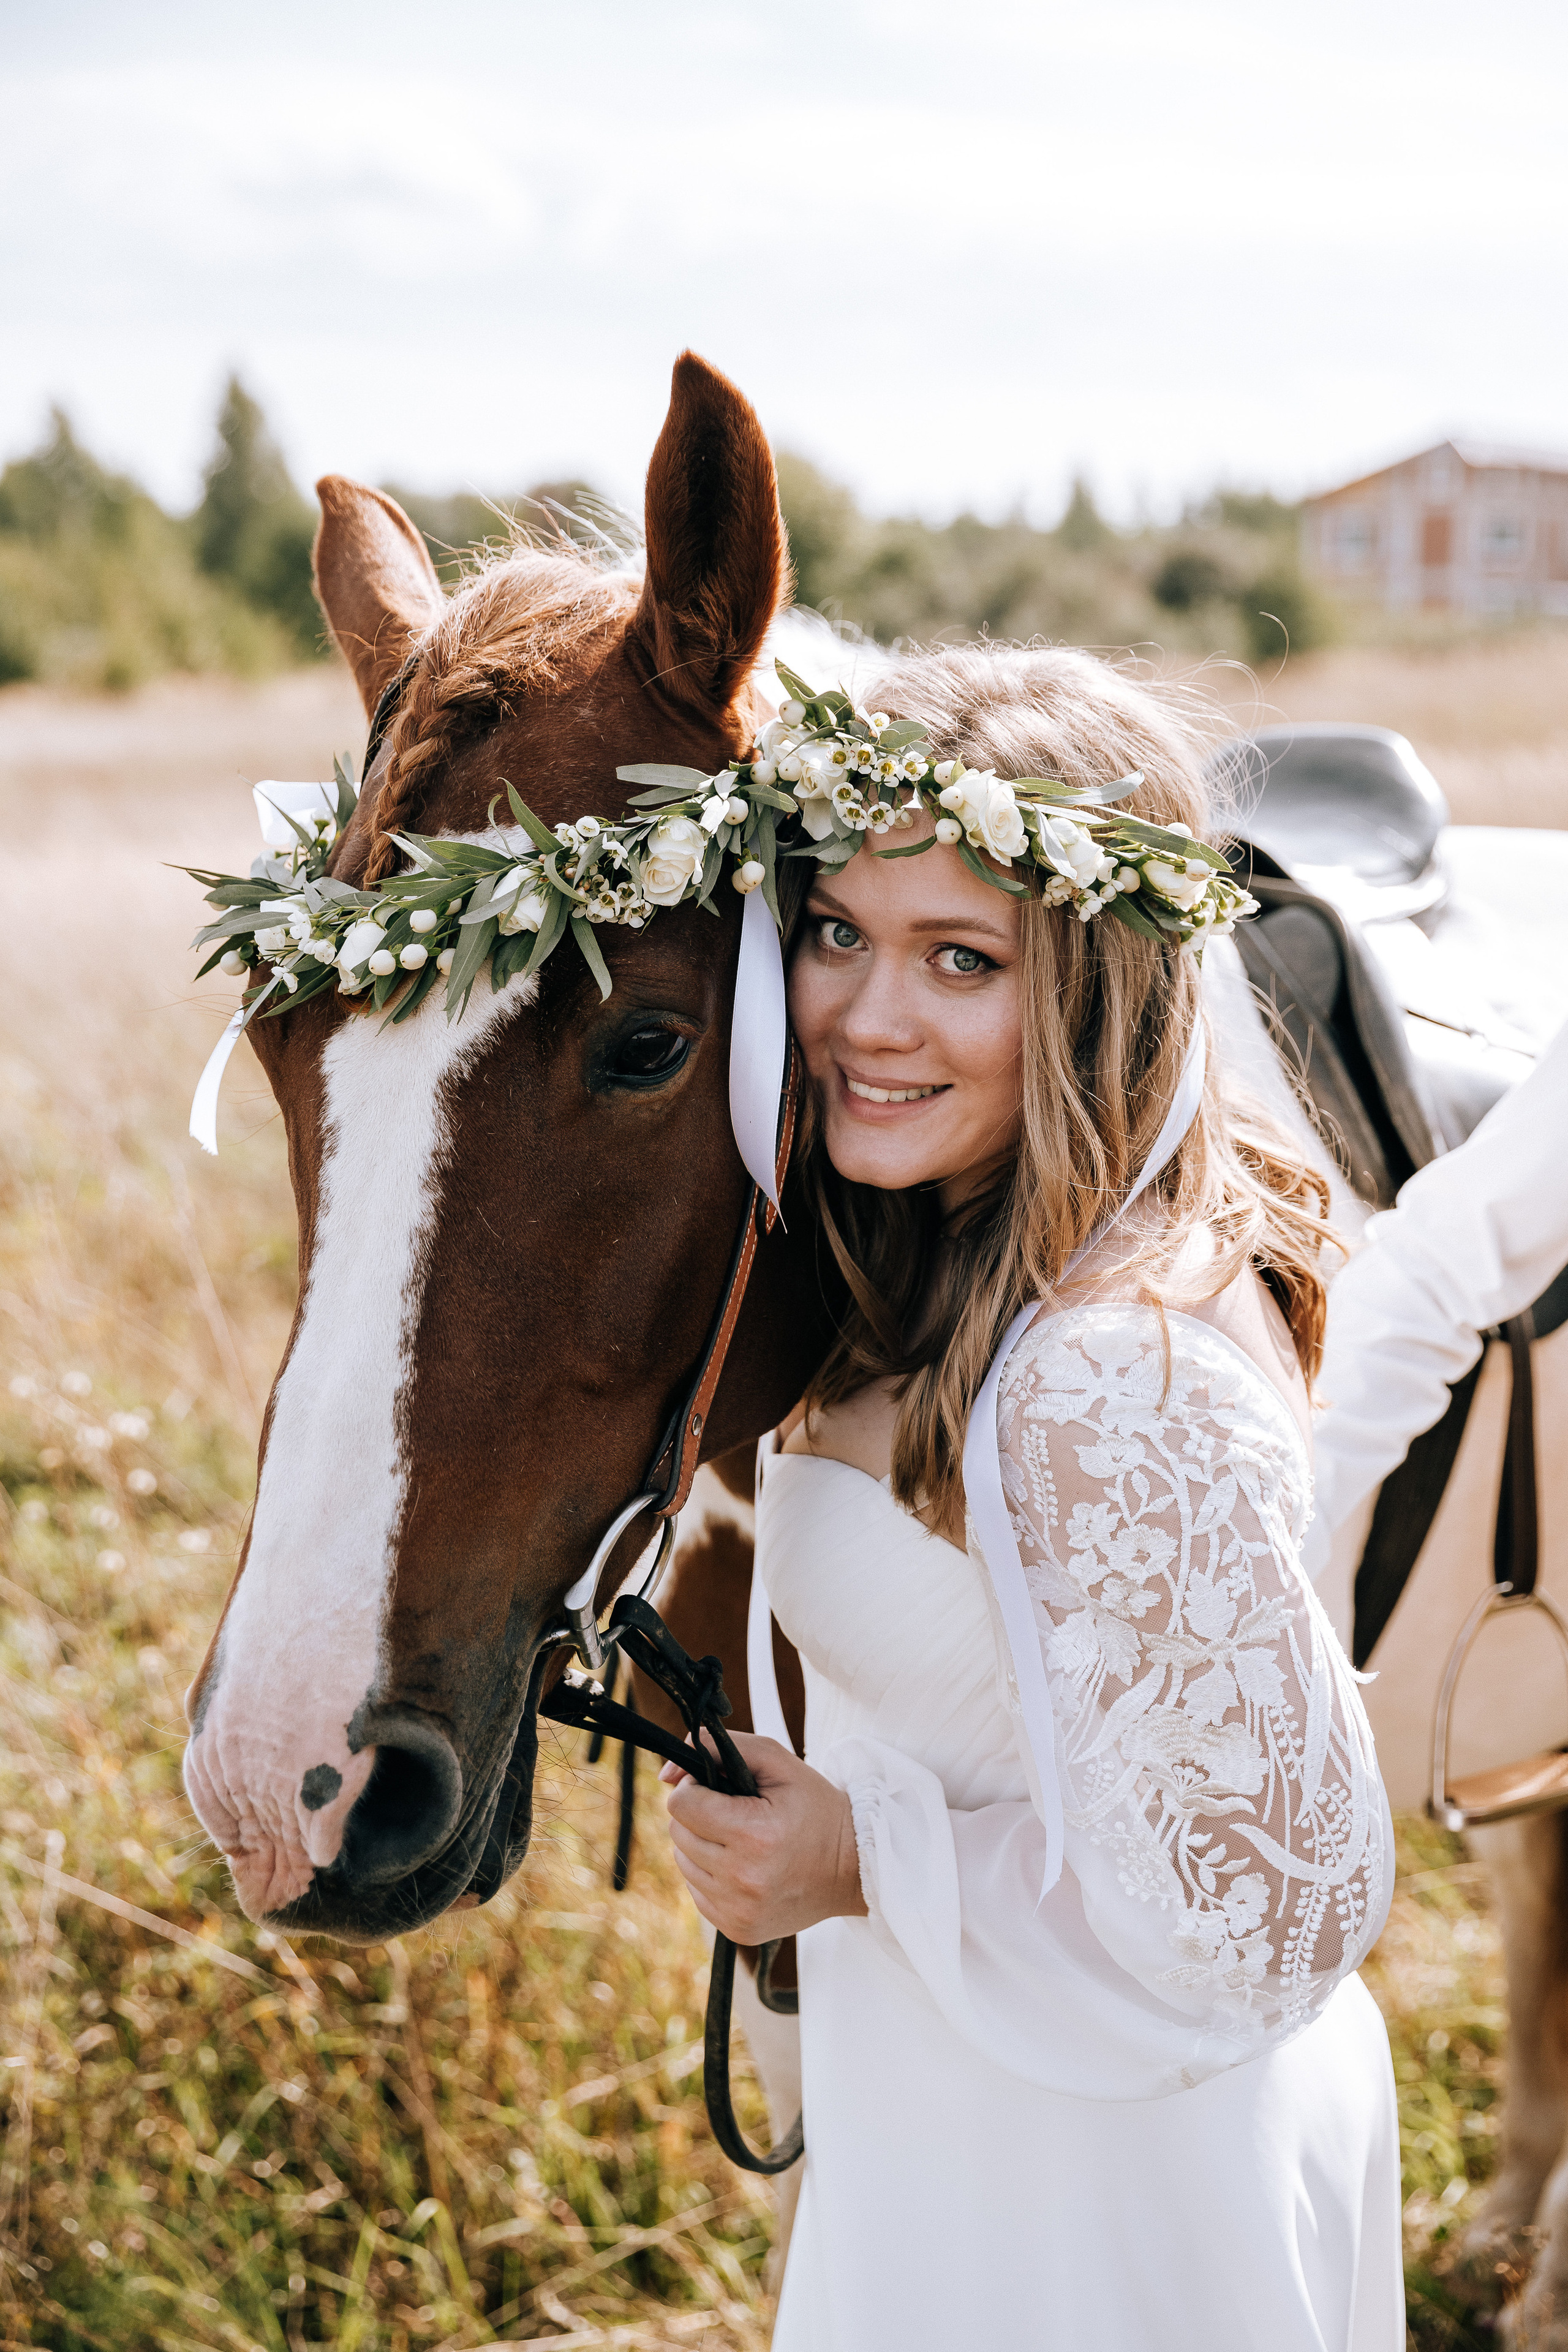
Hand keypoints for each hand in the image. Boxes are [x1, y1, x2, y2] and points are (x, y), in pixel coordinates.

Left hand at [661, 1731, 867, 1943]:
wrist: (852, 1867)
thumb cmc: (815, 1808)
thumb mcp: (777, 1761)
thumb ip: (719, 1747)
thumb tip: (665, 1773)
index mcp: (754, 1835)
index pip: (682, 1805)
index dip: (696, 1788)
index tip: (721, 1788)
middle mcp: (743, 1879)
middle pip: (678, 1834)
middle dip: (698, 1815)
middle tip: (735, 1812)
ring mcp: (739, 1911)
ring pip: (683, 1863)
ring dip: (702, 1845)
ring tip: (740, 1839)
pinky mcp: (737, 1930)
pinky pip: (697, 1893)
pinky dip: (712, 1875)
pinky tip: (743, 1866)